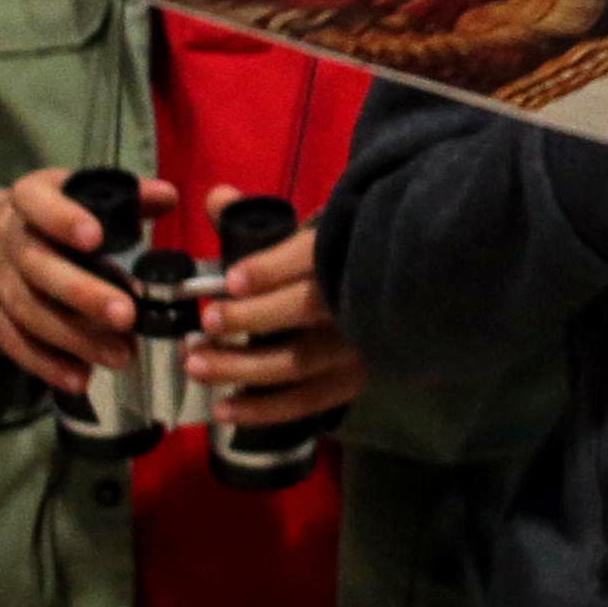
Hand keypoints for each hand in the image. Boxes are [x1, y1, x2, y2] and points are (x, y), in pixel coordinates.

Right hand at [0, 167, 166, 394]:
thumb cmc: (56, 214)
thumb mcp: (83, 196)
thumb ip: (129, 199)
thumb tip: (168, 196)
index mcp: (29, 198)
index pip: (38, 203)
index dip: (62, 218)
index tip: (97, 238)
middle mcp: (5, 237)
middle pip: (36, 267)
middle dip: (82, 293)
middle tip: (127, 317)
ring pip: (27, 311)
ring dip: (73, 338)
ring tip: (120, 356)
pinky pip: (12, 342)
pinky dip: (46, 363)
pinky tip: (80, 378)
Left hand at [186, 188, 364, 428]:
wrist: (412, 291)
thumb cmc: (344, 257)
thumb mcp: (309, 231)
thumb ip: (257, 220)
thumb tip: (217, 197)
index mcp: (347, 252)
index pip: (310, 257)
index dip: (270, 270)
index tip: (230, 281)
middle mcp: (356, 301)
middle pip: (304, 310)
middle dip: (250, 319)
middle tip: (205, 322)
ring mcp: (358, 345)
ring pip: (300, 361)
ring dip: (243, 367)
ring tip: (195, 364)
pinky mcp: (356, 378)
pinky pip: (311, 400)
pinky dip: (267, 409)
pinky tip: (225, 409)